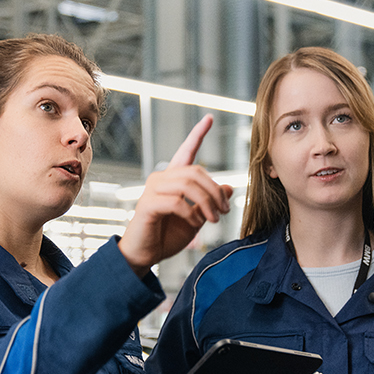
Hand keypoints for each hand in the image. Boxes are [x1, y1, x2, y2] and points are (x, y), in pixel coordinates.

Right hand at [118, 115, 232, 275]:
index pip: (186, 151)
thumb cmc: (167, 235)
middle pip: (195, 172)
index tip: (209, 118)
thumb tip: (228, 187)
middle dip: (215, 190)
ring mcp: (152, 190)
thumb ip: (209, 202)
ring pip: (188, 185)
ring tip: (215, 219)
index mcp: (172, 179)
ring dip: (207, 202)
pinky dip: (191, 213)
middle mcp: (161, 179)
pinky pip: (177, 202)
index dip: (197, 134)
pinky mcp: (148, 205)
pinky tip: (195, 223)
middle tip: (224, 211)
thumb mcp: (196, 217)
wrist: (144, 254)